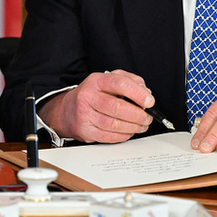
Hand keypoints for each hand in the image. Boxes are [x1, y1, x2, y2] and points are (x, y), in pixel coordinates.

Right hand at [37, 70, 153, 142]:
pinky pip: (110, 136)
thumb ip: (128, 80)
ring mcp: (85, 115)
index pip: (119, 84)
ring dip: (133, 127)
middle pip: (117, 107)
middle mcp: (88, 97)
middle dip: (138, 115)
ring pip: (114, 124)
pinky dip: (124, 135)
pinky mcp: (85, 131)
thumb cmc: (92, 95)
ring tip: (141, 125)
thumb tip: (145, 91)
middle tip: (147, 117)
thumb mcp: (108, 80)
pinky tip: (129, 131)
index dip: (137, 93)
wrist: (67, 110)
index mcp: (95, 81)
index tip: (150, 101)